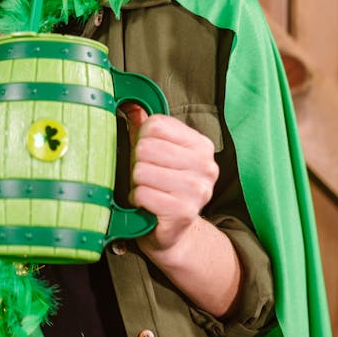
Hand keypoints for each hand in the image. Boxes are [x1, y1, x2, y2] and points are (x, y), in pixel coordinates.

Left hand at [124, 106, 218, 254]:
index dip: (141, 140)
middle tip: (145, 178)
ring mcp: (198, 190)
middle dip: (137, 164)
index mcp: (201, 145)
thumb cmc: (161, 188)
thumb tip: (131, 103)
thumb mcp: (156, 154)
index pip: (155, 125)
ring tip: (147, 191)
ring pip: (141, 171)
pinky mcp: (184, 212)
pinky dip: (137, 200)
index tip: (147, 156)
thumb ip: (145, 128)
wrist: (171, 232)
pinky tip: (146, 205)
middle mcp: (206, 165)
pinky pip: (142, 194)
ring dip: (136, 184)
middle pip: (146, 148)